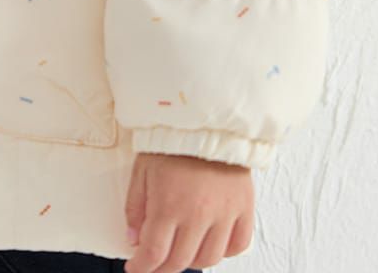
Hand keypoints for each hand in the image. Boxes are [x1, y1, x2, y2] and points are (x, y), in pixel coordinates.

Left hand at [123, 152, 253, 271]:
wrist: (206, 120)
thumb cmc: (171, 142)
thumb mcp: (142, 170)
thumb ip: (136, 207)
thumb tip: (133, 238)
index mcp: (169, 205)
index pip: (154, 253)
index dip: (141, 267)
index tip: (135, 268)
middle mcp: (198, 215)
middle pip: (179, 261)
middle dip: (161, 268)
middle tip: (154, 264)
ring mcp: (224, 214)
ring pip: (209, 259)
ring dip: (191, 261)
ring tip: (181, 251)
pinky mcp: (243, 208)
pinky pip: (237, 245)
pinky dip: (223, 251)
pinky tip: (209, 243)